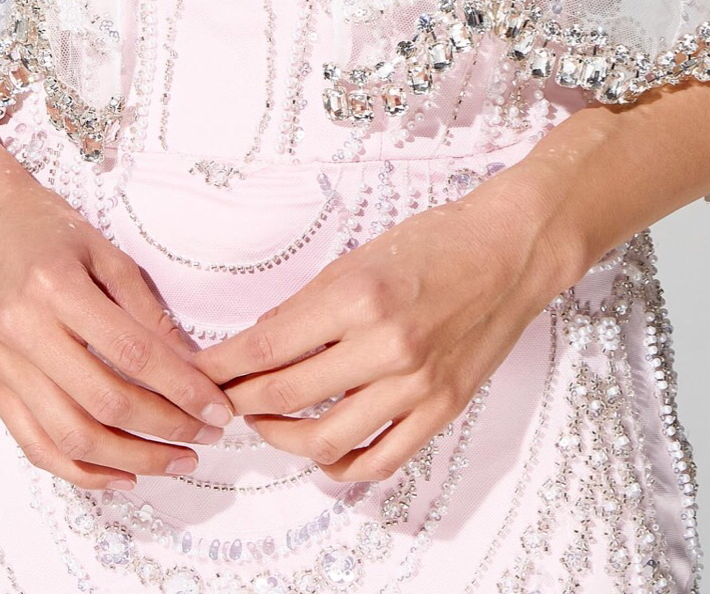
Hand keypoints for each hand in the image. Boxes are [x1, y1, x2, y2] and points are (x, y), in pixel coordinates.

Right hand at [0, 144, 234, 491]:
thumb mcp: (100, 249)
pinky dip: (80, 470)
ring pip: (71, 436)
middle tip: (205, 435)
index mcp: (57, 287)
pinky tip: (120, 473)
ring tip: (173, 460)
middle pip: (105, 401)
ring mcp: (2, 365)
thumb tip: (190, 364)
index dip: (182, 389)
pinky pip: (36, 445)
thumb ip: (143, 308)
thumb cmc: (40, 224)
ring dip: (130, 459)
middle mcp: (25, 331)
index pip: (133, 354)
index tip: (217, 408)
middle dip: (165, 428)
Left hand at [190, 157, 583, 482]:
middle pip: (286, 395)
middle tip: (223, 397)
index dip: (223, 365)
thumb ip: (309, 305)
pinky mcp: (440, 409)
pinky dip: (341, 466)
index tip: (200, 371)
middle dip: (242, 400)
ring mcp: (415, 384)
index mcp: (358, 297)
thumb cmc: (436, 242)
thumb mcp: (360, 258)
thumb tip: (259, 343)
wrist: (508, 251)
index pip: (267, 346)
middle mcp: (385, 345)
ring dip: (281, 437)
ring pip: (325, 439)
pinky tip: (322, 454)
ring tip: (266, 422)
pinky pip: (379, 459)